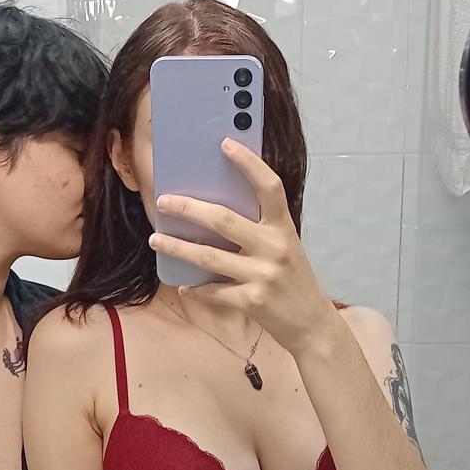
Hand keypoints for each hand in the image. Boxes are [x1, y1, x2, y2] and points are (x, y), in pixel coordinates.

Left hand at [149, 139, 336, 354]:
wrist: (313, 324)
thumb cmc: (294, 281)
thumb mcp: (285, 247)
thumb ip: (260, 229)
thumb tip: (216, 210)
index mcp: (283, 228)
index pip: (269, 187)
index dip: (248, 163)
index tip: (225, 144)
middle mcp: (274, 248)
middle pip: (224, 220)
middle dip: (189, 208)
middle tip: (164, 201)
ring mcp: (263, 276)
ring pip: (209, 257)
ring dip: (178, 247)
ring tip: (156, 239)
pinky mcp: (252, 302)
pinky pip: (213, 292)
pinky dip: (195, 290)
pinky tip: (184, 286)